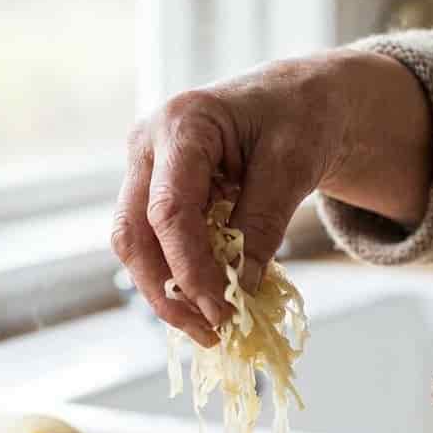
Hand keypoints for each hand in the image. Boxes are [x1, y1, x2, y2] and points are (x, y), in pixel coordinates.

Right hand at [111, 50, 431, 344]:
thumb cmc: (298, 116)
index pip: (169, 210)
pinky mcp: (154, 192)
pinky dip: (178, 278)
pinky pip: (154, 243)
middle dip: (167, 292)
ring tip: (210, 329)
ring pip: (135, 245)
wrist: (295, 98)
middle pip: (134, 233)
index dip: (190, 269)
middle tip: (210, 334)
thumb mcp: (294, 164)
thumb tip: (240, 288)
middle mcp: (148, 145)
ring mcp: (145, 169)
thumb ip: (264, 221)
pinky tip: (208, 305)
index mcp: (181, 123)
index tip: (223, 312)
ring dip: (168, 292)